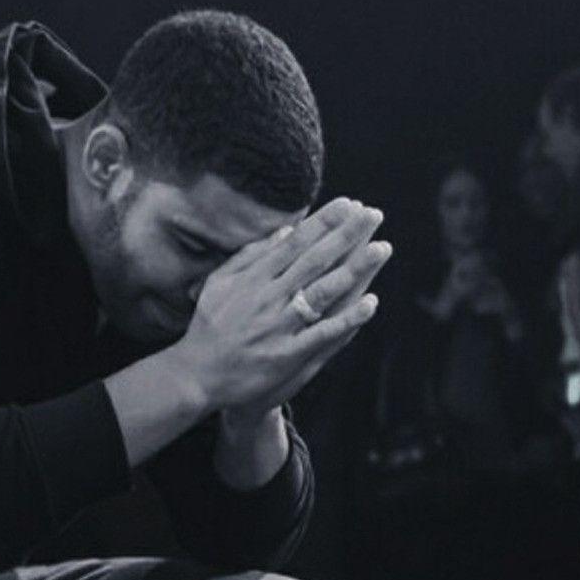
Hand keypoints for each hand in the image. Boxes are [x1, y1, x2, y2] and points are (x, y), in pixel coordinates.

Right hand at [171, 196, 390, 418]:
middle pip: (314, 260)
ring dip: (354, 269)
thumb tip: (285, 232)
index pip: (295, 243)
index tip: (349, 204)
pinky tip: (370, 303)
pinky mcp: (287, 354)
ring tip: (382, 249)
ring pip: (322, 291)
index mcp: (253, 278)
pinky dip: (347, 319)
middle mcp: (268, 297)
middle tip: (373, 214)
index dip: (323, 222)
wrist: (197, 375)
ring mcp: (278, 326)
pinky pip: (323, 333)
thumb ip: (249, 256)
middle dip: (346, 235)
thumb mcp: (219, 283)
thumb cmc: (209, 326)